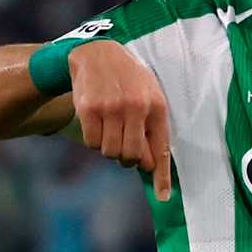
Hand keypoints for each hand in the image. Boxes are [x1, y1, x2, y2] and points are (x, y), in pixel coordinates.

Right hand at [69, 40, 172, 200]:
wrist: (97, 53)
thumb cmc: (129, 81)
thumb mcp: (150, 97)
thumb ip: (152, 129)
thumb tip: (150, 167)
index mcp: (156, 106)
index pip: (161, 149)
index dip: (162, 176)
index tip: (163, 198)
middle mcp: (136, 108)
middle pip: (132, 157)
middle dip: (128, 158)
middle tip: (124, 147)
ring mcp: (111, 108)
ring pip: (110, 152)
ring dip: (109, 148)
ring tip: (111, 129)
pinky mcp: (89, 109)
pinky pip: (92, 144)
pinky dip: (94, 141)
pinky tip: (97, 123)